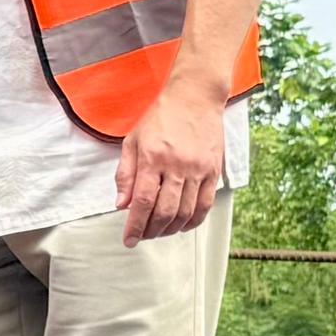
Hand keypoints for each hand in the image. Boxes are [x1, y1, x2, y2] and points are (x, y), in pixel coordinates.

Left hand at [118, 68, 230, 242]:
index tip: (129, 239)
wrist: (195, 97)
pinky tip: (182, 225)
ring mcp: (198, 169)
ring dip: (170, 229)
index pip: (143, 201)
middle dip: (151, 231)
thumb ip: (125, 174)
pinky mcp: (214, 171)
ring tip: (159, 231)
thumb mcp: (133, 140)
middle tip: (142, 236)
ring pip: (186, 212)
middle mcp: (177, 165)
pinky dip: (193, 221)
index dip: (135, 225)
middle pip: (165, 211)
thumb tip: (122, 204)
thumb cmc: (161, 116)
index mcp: (153, 157)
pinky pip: (205, 205)